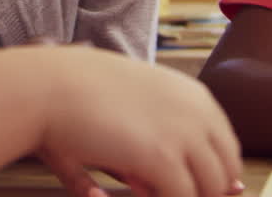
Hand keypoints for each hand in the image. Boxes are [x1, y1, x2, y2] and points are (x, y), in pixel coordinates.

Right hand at [35, 46, 242, 196]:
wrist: (45, 86)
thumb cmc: (79, 93)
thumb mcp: (132, 106)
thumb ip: (164, 136)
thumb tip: (192, 177)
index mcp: (192, 95)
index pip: (226, 145)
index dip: (213, 175)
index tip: (193, 190)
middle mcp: (196, 111)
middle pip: (224, 171)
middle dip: (201, 192)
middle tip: (157, 191)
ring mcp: (183, 134)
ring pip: (208, 189)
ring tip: (138, 187)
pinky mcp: (163, 158)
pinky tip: (133, 192)